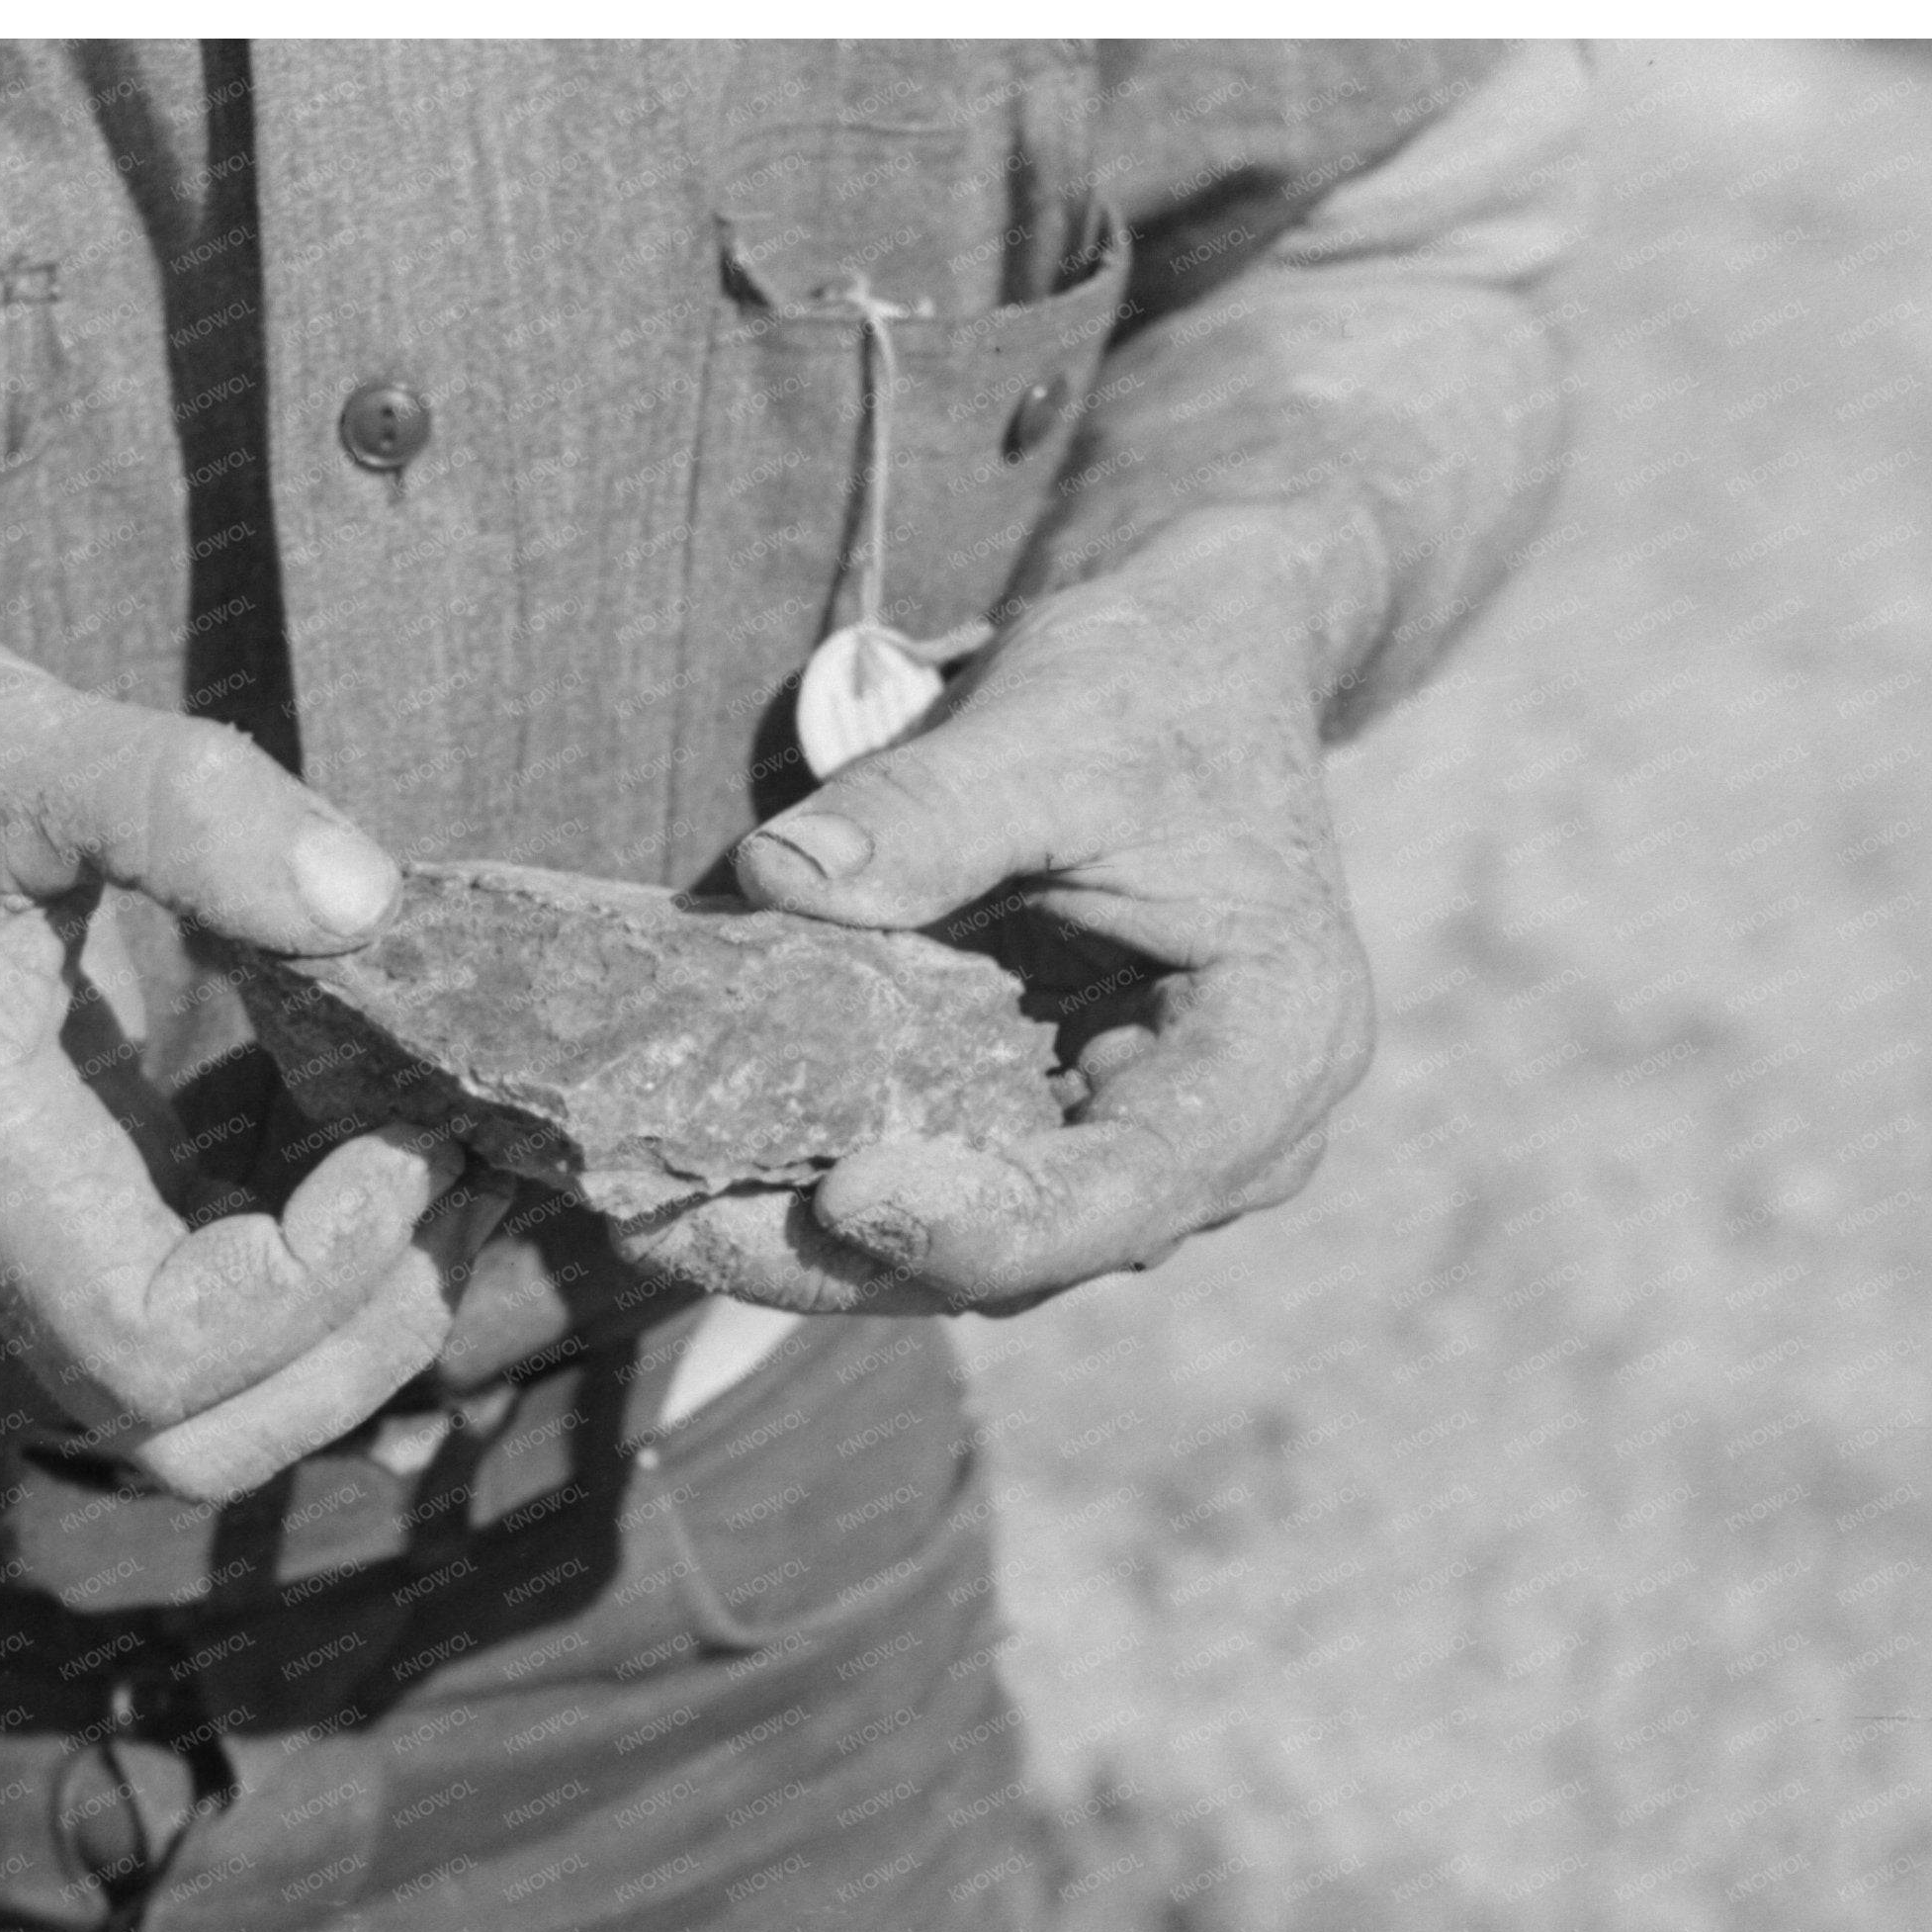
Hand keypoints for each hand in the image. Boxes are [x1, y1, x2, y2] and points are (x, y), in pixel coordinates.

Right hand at [0, 584, 477, 1499]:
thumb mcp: (6, 732)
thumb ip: (181, 803)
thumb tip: (364, 897)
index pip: (157, 1349)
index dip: (310, 1282)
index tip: (405, 1130)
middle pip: (195, 1435)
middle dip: (361, 1339)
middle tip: (463, 1168)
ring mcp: (41, 1232)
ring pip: (216, 1406)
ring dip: (363, 1325)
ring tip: (460, 1160)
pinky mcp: (88, 1194)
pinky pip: (221, 1317)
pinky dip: (336, 1284)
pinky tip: (416, 1160)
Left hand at [670, 520, 1378, 1312]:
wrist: (1198, 672)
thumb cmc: (1155, 687)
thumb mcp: (1054, 723)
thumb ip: (930, 809)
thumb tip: (776, 877)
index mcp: (1278, 1043)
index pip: (1136, 1187)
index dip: (989, 1218)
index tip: (843, 1196)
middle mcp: (1229, 1137)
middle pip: (1039, 1254)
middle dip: (852, 1259)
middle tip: (671, 1230)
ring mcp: (1144, 1155)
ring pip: (978, 1256)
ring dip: (818, 1250)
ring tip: (653, 1217)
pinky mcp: (1059, 1141)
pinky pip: (949, 1200)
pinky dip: (833, 1201)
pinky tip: (700, 1184)